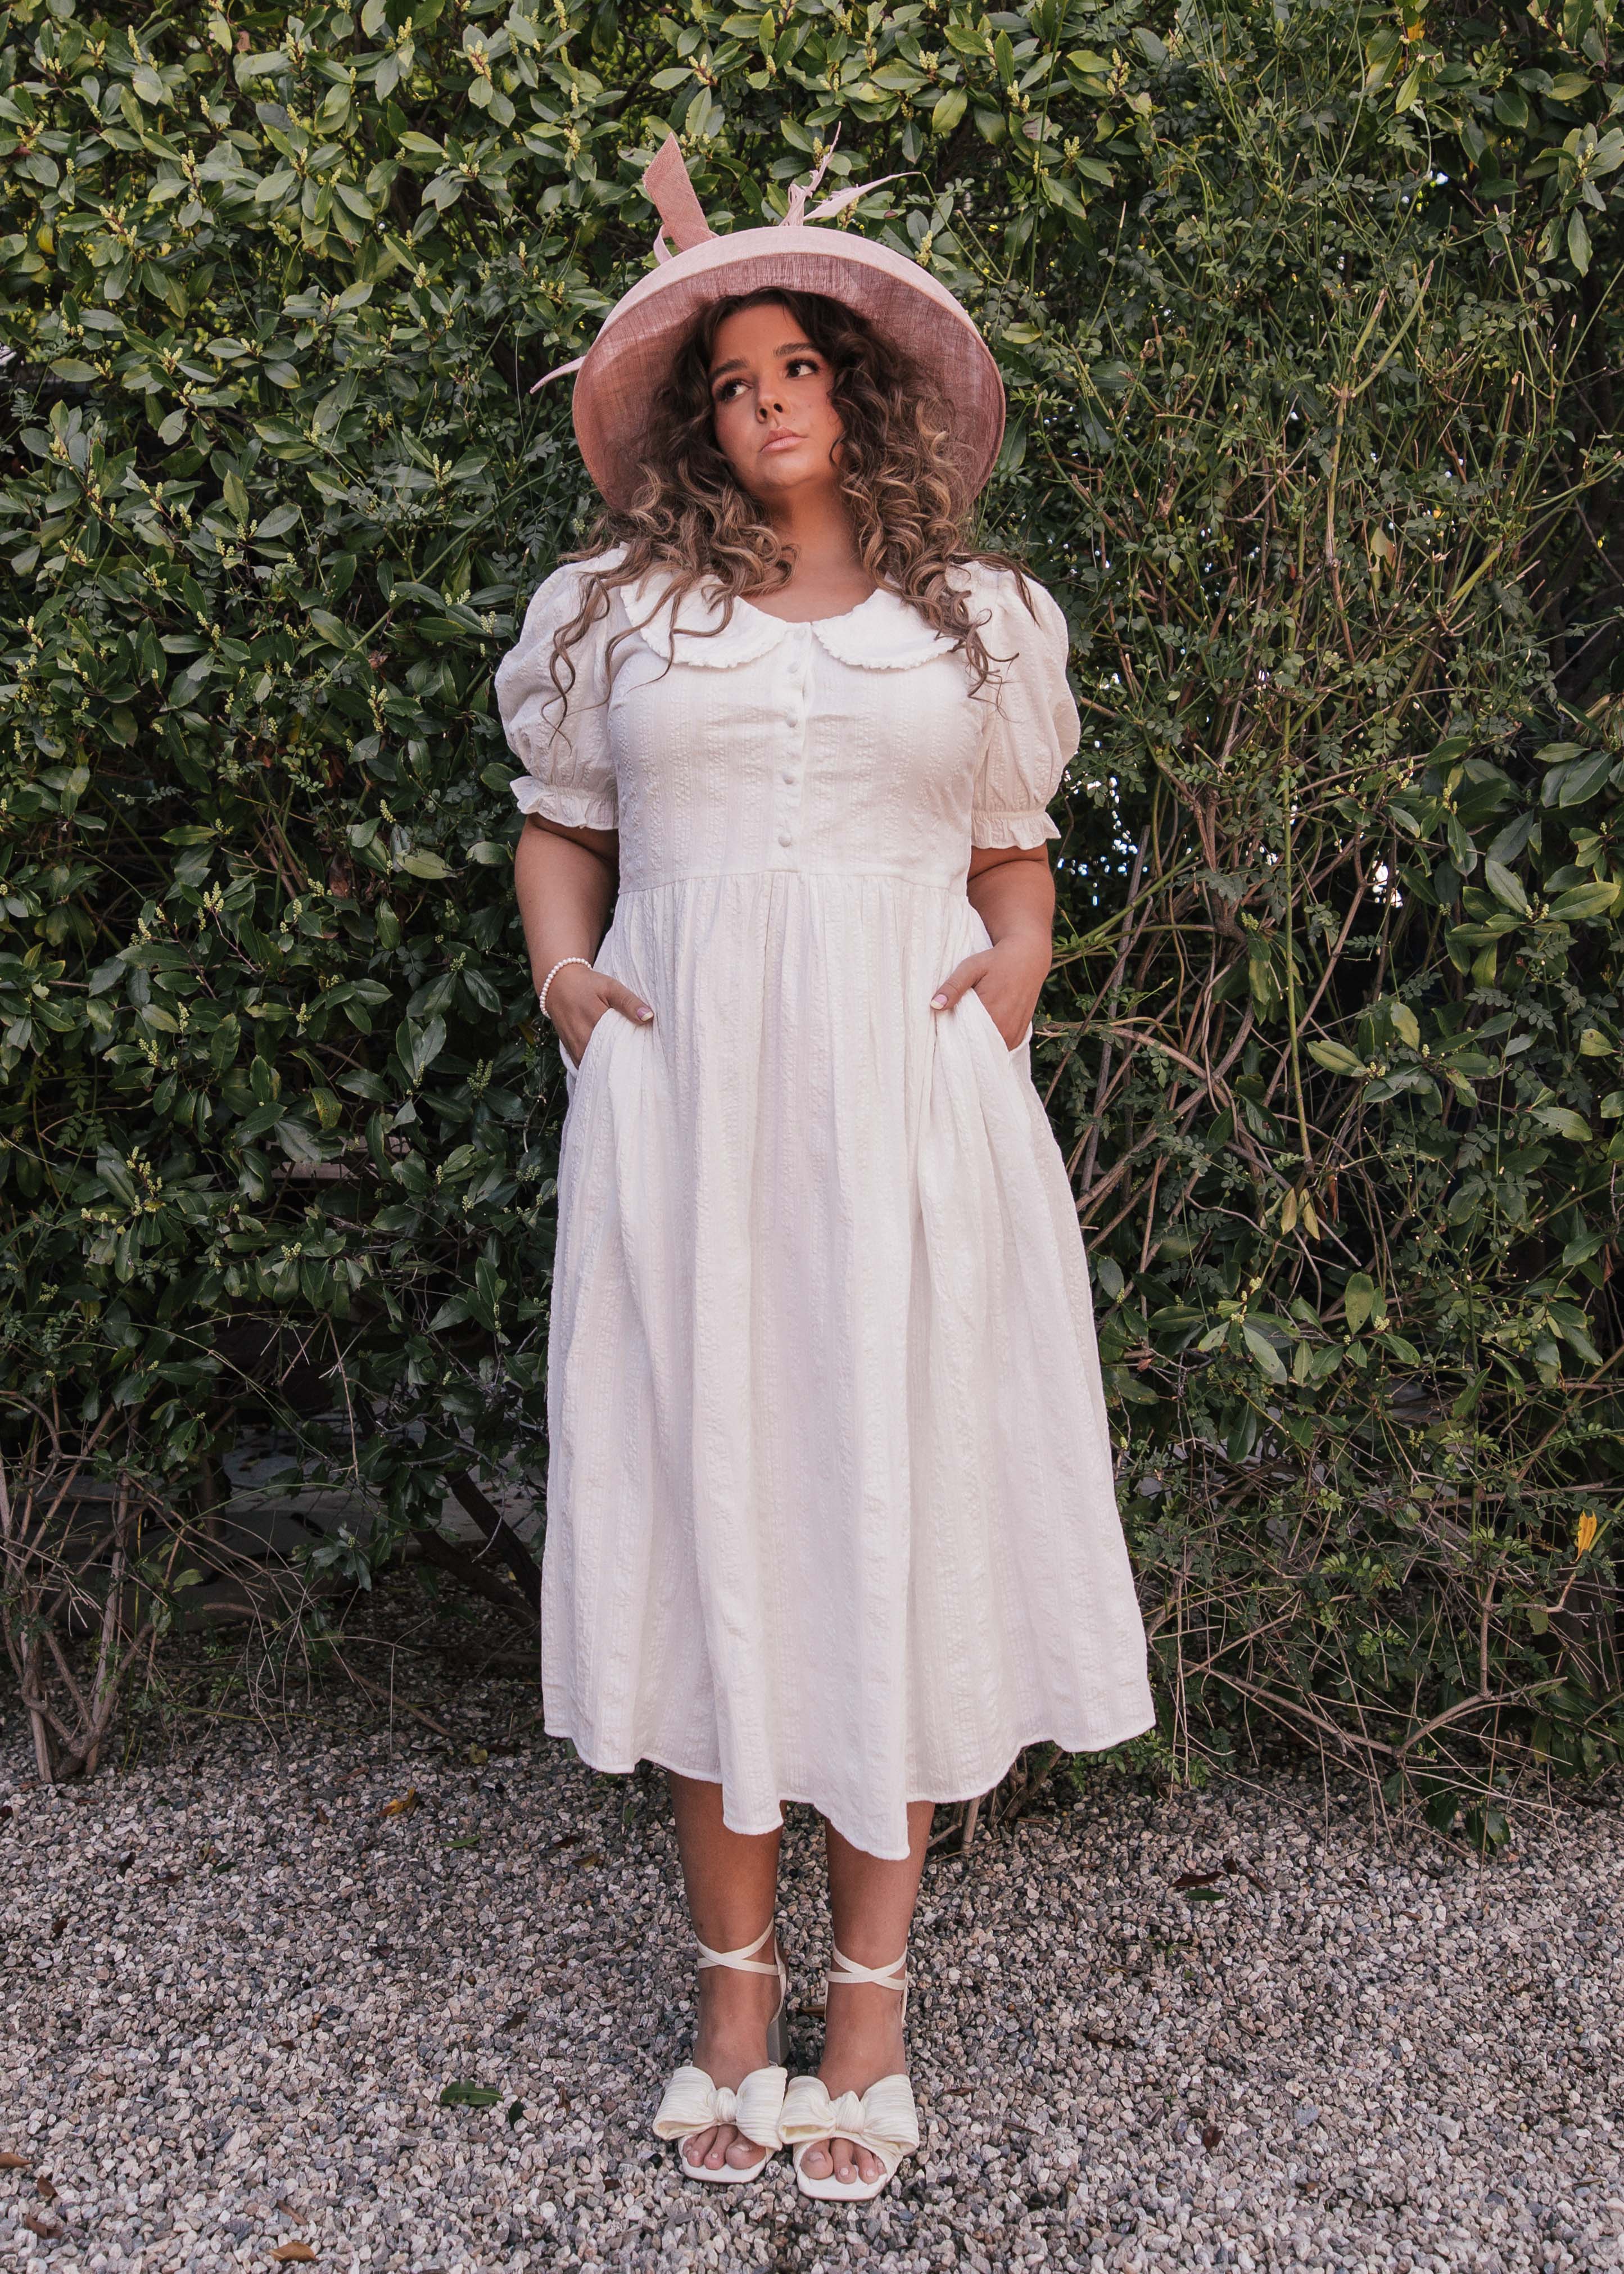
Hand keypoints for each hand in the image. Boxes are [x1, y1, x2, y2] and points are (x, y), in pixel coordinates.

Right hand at [544, 961, 653, 1069]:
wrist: (557, 986)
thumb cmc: (586, 985)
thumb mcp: (610, 987)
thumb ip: (629, 1002)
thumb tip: (648, 1017)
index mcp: (596, 1023)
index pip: (622, 1046)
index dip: (637, 1052)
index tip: (649, 1053)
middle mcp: (583, 1041)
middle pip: (611, 1061)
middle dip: (626, 1063)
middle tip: (642, 1061)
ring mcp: (576, 1050)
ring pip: (600, 1068)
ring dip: (613, 1067)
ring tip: (629, 1063)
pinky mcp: (572, 1055)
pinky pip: (589, 1067)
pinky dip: (601, 1067)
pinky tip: (612, 1062)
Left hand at [930, 936, 1049, 1048]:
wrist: (1027, 959)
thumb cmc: (997, 961)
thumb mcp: (971, 967)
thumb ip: (953, 986)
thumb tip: (934, 1005)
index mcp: (992, 1014)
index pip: (963, 1038)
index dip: (950, 1036)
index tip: (941, 1031)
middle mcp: (1005, 1029)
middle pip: (975, 1046)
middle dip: (962, 1040)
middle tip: (952, 1028)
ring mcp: (1013, 1036)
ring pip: (987, 1049)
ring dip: (976, 1042)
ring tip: (967, 1028)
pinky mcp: (1019, 1038)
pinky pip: (999, 1047)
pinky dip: (989, 1042)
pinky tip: (982, 1030)